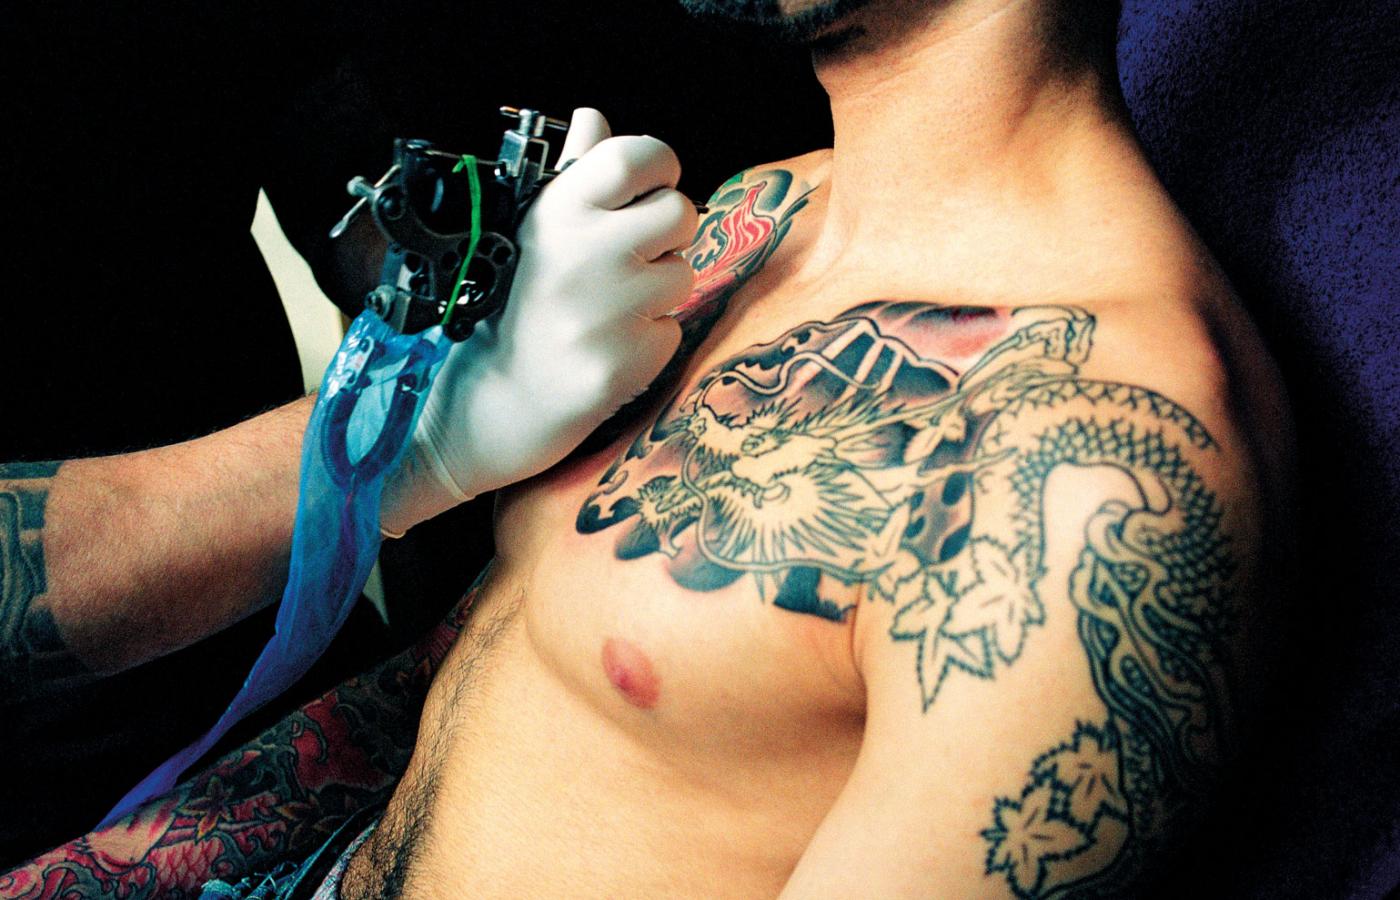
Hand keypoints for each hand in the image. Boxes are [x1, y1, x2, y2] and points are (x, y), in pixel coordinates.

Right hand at [380, 108, 695, 533]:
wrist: (496, 399)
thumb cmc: (517, 303)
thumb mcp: (533, 229)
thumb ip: (573, 172)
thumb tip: (593, 117)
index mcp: (558, 212)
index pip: (638, 156)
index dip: (659, 166)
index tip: (652, 186)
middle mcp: (585, 254)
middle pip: (681, 212)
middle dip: (667, 234)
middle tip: (631, 258)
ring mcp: (608, 310)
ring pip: (683, 273)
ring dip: (658, 290)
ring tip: (609, 307)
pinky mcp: (628, 359)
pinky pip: (673, 328)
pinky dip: (650, 338)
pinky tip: (608, 344)